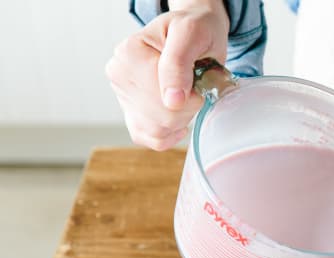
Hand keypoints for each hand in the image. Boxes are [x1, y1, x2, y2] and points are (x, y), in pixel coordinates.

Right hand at [105, 1, 228, 149]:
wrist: (195, 32)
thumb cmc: (194, 29)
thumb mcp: (191, 33)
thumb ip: (178, 64)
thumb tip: (172, 101)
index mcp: (129, 53)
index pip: (163, 96)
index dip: (192, 95)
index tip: (199, 77)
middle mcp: (119, 74)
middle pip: (160, 117)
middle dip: (189, 107)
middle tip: (196, 86)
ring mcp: (124, 95)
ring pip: (155, 130)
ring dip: (182, 120)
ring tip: (187, 97)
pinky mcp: (133, 111)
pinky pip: (148, 138)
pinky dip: (168, 135)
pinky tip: (180, 121)